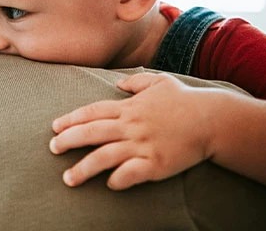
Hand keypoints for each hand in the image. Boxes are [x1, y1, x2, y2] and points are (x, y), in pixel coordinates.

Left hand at [49, 72, 214, 189]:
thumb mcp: (159, 81)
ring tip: (68, 178)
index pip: (92, 112)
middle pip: (91, 132)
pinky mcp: (156, 163)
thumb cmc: (185, 100)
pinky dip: (117, 179)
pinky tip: (108, 184)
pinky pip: (131, 173)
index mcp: (129, 107)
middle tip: (52, 149)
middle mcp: (131, 125)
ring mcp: (143, 145)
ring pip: (104, 156)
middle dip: (68, 140)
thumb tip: (118, 82)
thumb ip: (136, 81)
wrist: (214, 119)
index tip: (54, 127)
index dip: (71, 119)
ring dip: (83, 168)